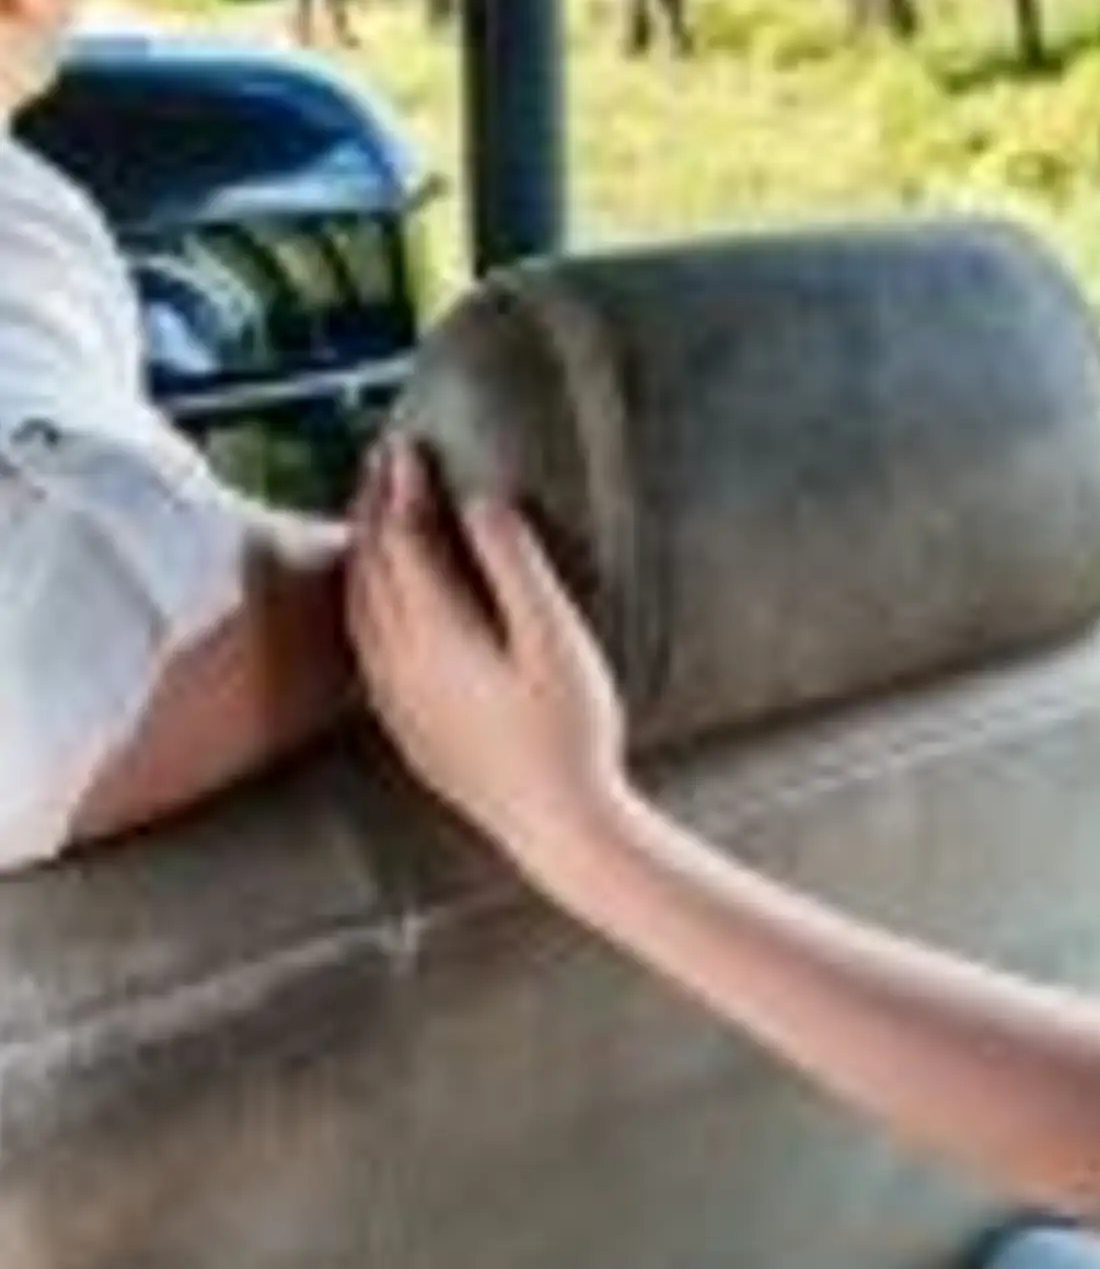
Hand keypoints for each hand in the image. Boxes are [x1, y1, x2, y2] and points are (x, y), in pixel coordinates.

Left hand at [347, 441, 629, 885]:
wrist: (557, 826)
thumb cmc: (569, 730)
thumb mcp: (555, 637)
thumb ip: (515, 565)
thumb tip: (482, 502)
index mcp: (435, 635)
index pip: (402, 541)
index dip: (402, 488)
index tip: (408, 442)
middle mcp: (400, 664)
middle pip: (370, 568)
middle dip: (374, 508)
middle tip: (382, 459)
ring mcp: (396, 699)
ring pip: (360, 606)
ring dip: (363, 550)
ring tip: (374, 511)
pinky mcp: (406, 725)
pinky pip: (364, 644)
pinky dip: (364, 599)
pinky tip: (377, 598)